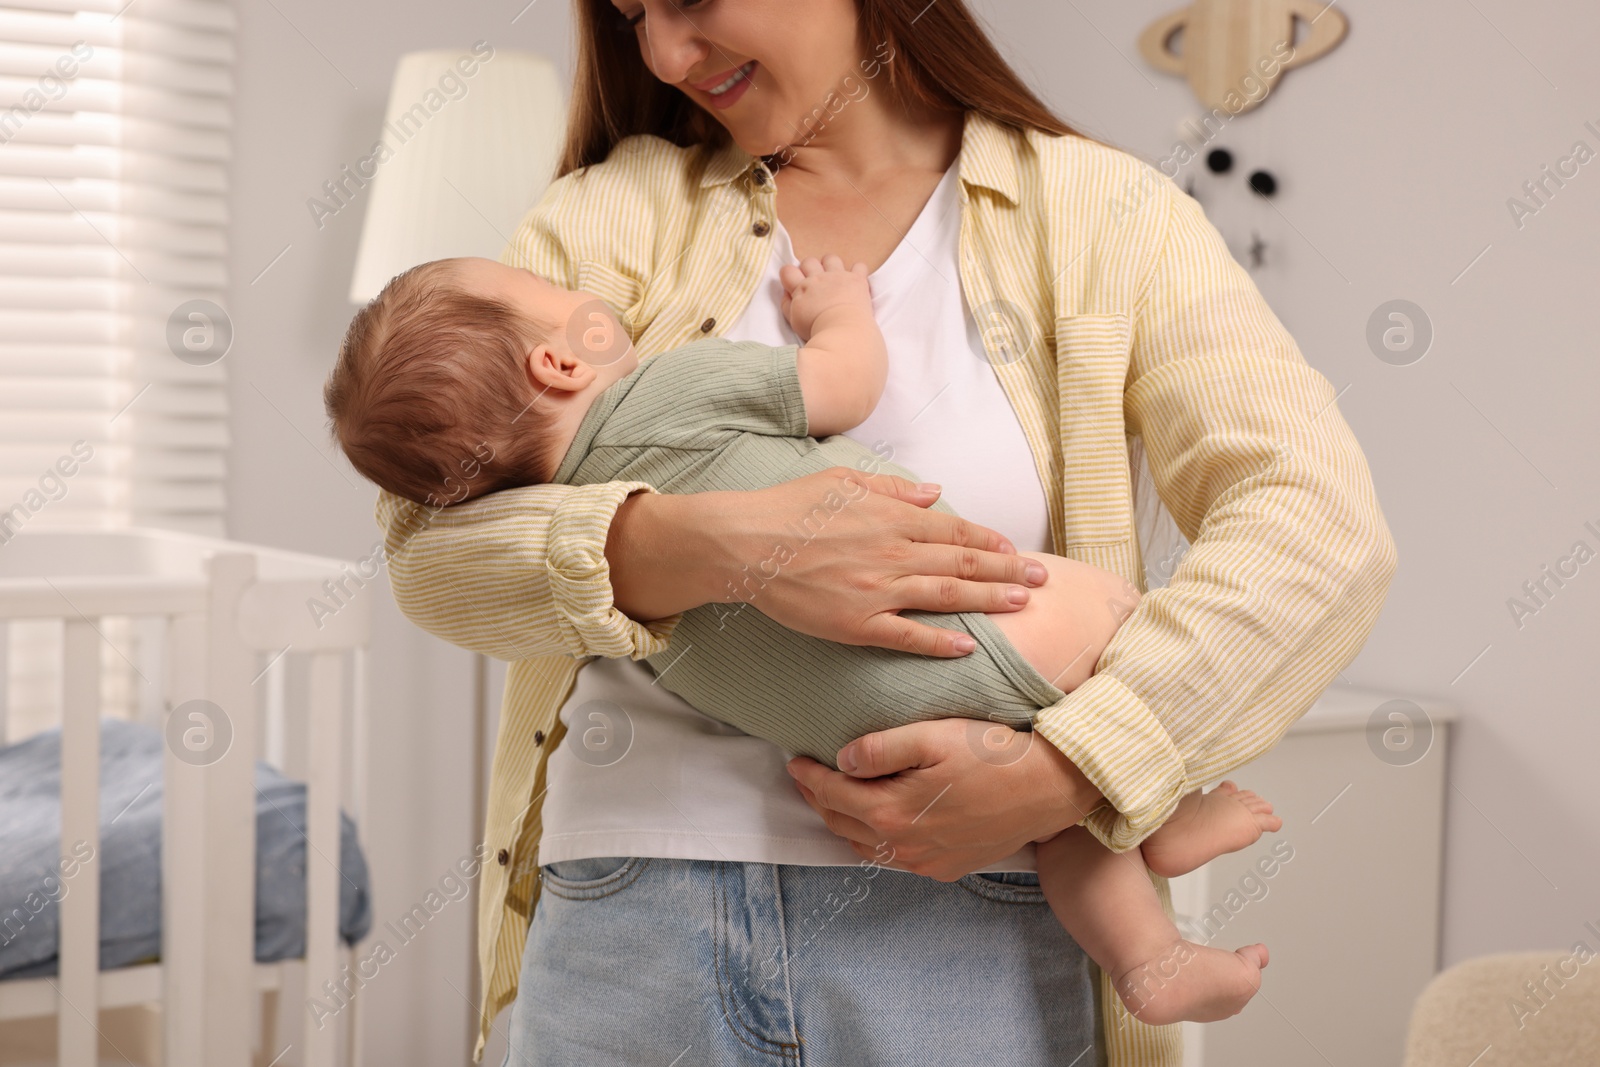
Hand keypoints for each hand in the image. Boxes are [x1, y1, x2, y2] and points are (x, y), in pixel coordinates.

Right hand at [710, 467, 1048, 657]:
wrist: (744, 543)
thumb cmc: (789, 507)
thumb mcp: (844, 482)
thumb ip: (894, 490)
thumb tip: (936, 493)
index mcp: (890, 518)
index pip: (954, 529)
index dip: (989, 540)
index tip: (1014, 549)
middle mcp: (891, 553)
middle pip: (962, 562)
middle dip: (1006, 571)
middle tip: (1040, 579)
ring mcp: (876, 590)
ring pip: (946, 595)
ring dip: (988, 599)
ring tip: (1022, 604)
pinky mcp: (856, 623)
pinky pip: (907, 634)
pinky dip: (940, 640)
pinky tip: (968, 645)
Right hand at [780, 255, 870, 340]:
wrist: (842, 331)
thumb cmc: (817, 330)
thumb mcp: (794, 321)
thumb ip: (787, 304)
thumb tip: (786, 292)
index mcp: (802, 288)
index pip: (788, 271)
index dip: (788, 274)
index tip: (793, 283)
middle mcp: (819, 277)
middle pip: (809, 261)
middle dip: (809, 269)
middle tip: (815, 283)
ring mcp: (839, 276)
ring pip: (831, 259)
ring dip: (831, 265)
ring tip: (834, 278)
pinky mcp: (857, 279)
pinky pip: (859, 266)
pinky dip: (857, 271)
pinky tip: (855, 280)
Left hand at [786, 719, 1103, 879]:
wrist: (1050, 787)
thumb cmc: (993, 754)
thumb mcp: (932, 736)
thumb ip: (880, 748)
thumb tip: (841, 760)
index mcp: (893, 813)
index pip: (834, 795)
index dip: (809, 777)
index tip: (794, 760)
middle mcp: (905, 847)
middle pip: (844, 825)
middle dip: (819, 800)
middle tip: (806, 778)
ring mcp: (927, 862)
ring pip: (868, 847)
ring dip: (844, 822)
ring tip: (833, 798)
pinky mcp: (948, 868)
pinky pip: (897, 859)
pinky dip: (876, 841)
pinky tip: (877, 822)